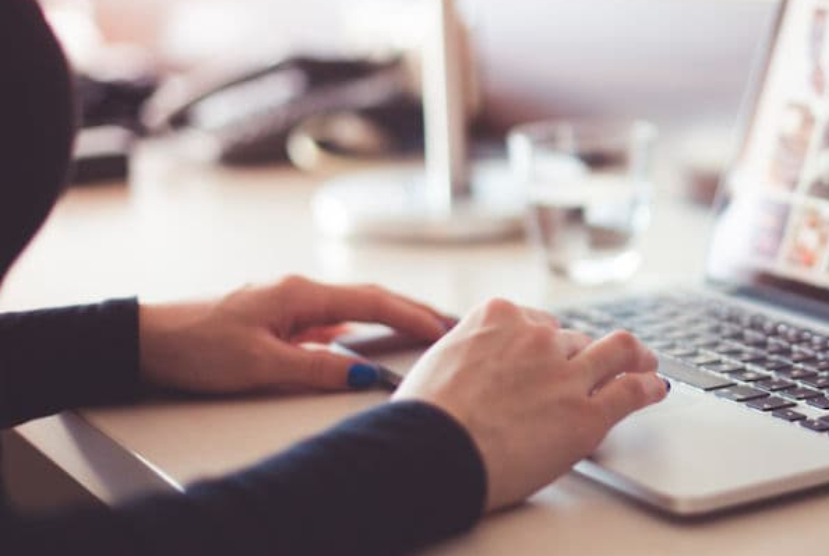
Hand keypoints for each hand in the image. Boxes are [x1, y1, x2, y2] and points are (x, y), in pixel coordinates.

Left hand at [139, 275, 450, 393]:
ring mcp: (286, 302)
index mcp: (300, 294)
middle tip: (448, 323)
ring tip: (419, 329)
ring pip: (350, 306)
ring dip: (386, 316)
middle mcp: (297, 291)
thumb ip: (318, 368)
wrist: (143, 340)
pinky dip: (357, 326)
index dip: (411, 315)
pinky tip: (362, 339)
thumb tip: (367, 375)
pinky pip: (328, 319)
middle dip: (410, 309)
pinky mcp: (274, 317)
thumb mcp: (261, 365)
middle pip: (368, 296)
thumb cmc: (195, 346)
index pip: (372, 300)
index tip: (444, 329)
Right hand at [392, 298, 666, 511]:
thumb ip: (470, 354)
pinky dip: (649, 388)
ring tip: (646, 363)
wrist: (432, 451)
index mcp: (499, 317)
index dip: (548, 342)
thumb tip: (473, 366)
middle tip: (594, 368)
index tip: (554, 352)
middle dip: (581, 356)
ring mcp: (567, 373)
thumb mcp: (440, 361)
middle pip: (574, 340)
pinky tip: (656, 388)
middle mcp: (538, 338)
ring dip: (633, 357)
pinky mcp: (587, 413)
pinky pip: (631, 391)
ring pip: (615, 352)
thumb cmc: (424, 417)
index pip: (539, 322)